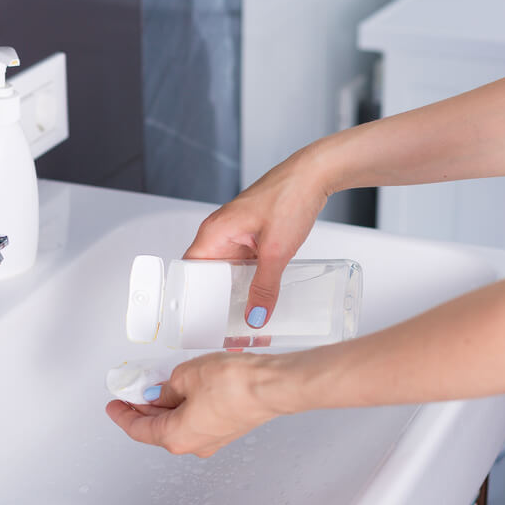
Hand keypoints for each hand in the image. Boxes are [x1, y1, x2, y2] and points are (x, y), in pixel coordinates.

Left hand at [105, 351, 281, 457]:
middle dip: (143, 409)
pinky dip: (183, 406)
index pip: (139, 429)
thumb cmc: (234, 385)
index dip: (123, 415)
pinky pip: (196, 420)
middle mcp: (194, 444)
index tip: (115, 405)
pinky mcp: (227, 428)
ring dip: (165, 407)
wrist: (271, 386)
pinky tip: (182, 390)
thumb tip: (159, 391)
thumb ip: (166, 386)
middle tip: (132, 393)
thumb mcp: (185, 375)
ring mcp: (213, 439)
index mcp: (176, 437)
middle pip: (157, 429)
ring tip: (157, 385)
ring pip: (178, 424)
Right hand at [185, 149, 332, 327]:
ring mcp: (237, 236)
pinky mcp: (253, 237)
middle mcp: (220, 234)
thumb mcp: (276, 250)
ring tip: (243, 321)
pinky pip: (245, 266)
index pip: (189, 273)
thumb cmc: (289, 196)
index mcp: (213, 233)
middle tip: (225, 330)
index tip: (201, 323)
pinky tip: (260, 300)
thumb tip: (255, 317)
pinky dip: (250, 283)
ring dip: (235, 295)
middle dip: (216, 304)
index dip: (192, 299)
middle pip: (208, 276)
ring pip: (228, 273)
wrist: (315, 174)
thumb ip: (265, 286)